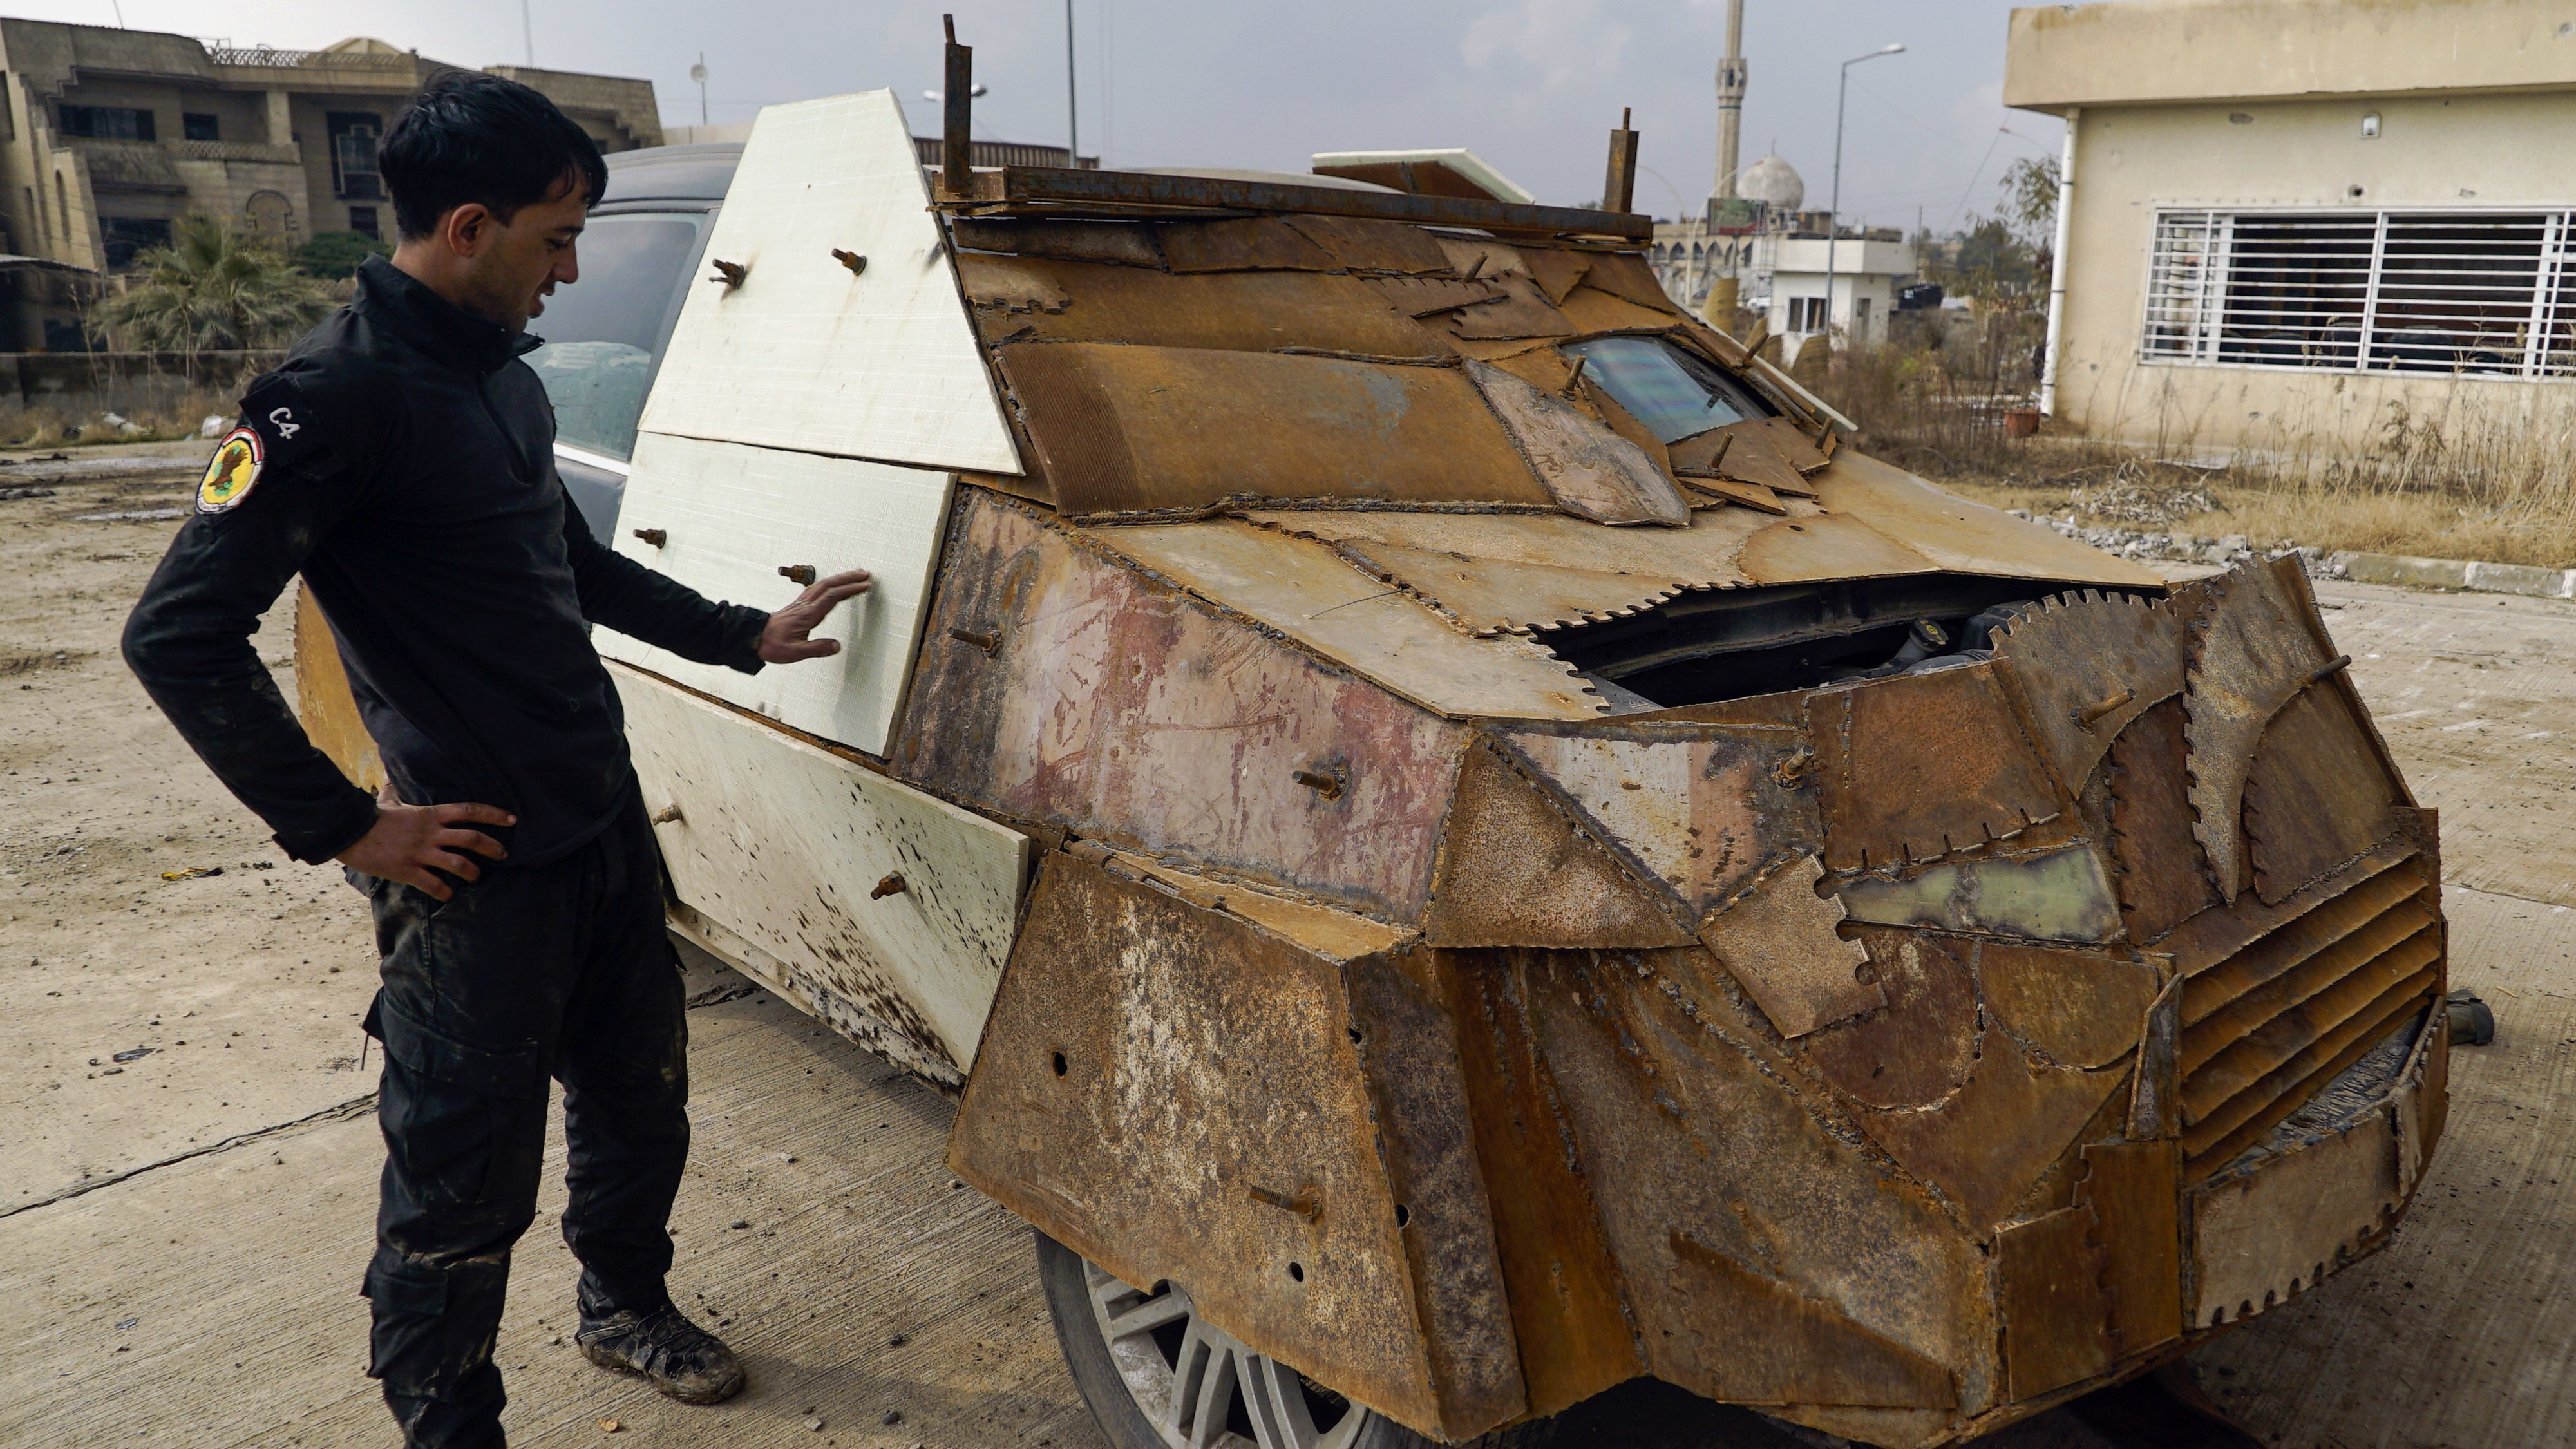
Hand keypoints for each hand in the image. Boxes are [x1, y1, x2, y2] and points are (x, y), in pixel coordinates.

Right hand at [336, 784, 513, 900]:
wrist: (348, 833)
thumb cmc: (370, 817)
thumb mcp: (388, 800)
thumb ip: (395, 789)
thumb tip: (390, 773)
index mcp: (430, 815)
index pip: (469, 810)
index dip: (494, 814)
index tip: (512, 819)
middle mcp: (430, 833)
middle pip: (472, 838)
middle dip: (493, 847)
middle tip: (504, 855)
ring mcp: (420, 853)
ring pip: (458, 864)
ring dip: (473, 872)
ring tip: (476, 877)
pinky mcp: (407, 871)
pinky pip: (434, 885)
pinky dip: (445, 892)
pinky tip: (448, 895)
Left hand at [760, 568, 871, 662]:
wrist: (754, 638)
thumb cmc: (772, 645)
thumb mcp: (795, 652)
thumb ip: (817, 648)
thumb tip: (837, 646)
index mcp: (807, 615)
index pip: (832, 597)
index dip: (850, 590)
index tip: (865, 586)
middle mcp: (805, 605)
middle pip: (829, 584)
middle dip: (849, 578)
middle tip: (865, 574)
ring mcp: (801, 603)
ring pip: (823, 584)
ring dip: (840, 578)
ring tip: (854, 575)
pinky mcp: (798, 605)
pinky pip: (817, 588)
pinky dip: (830, 583)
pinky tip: (833, 584)